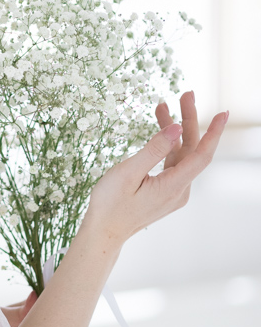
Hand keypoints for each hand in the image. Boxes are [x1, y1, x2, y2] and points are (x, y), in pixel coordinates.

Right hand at [84, 91, 227, 246]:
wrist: (103, 232)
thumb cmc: (110, 204)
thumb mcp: (128, 172)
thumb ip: (154, 149)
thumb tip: (176, 128)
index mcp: (173, 186)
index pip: (202, 155)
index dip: (213, 132)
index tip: (223, 113)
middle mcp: (179, 190)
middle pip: (192, 151)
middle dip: (190, 121)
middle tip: (186, 94)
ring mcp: (173, 192)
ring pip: (180, 155)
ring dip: (174, 131)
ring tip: (162, 106)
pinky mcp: (165, 192)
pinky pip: (172, 164)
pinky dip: (167, 146)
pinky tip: (159, 131)